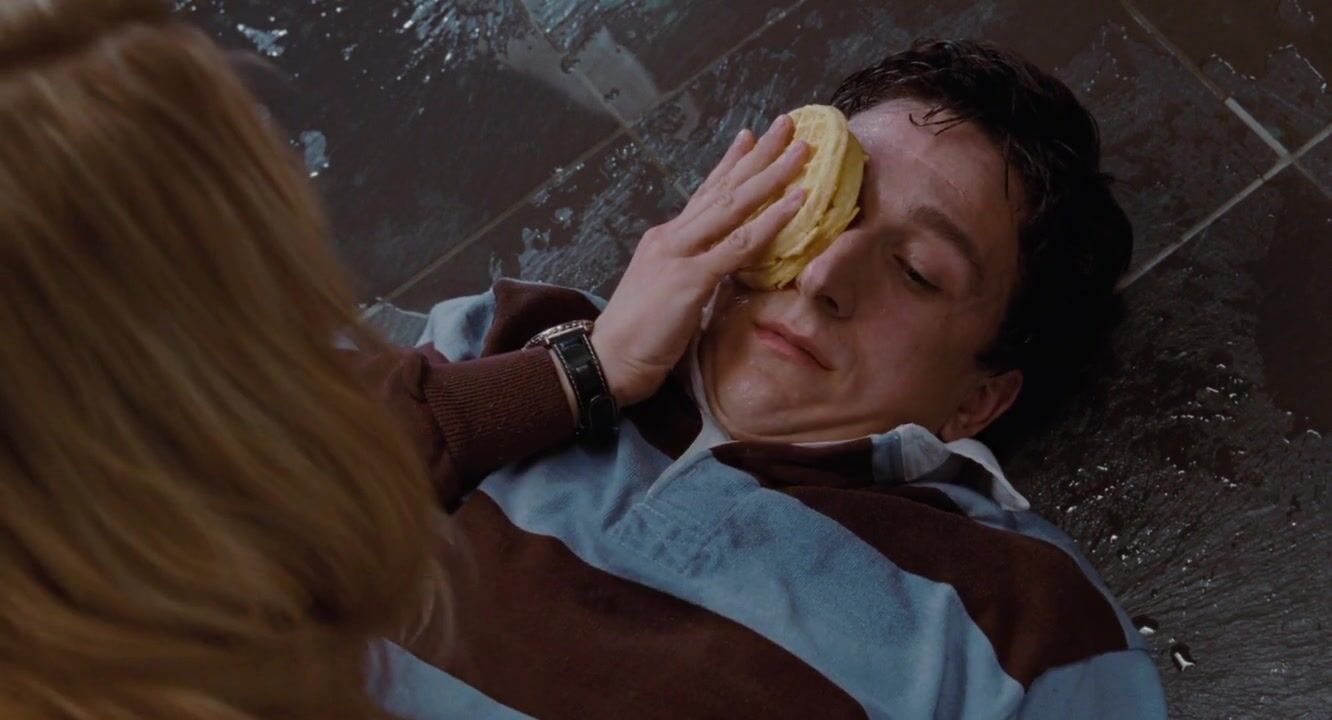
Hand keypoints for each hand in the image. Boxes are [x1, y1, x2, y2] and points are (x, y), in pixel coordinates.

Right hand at [591, 114, 807, 406]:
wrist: (608, 359)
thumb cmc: (639, 335)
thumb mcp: (671, 292)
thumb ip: (696, 272)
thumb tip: (726, 265)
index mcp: (667, 239)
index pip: (705, 193)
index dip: (731, 164)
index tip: (752, 137)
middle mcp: (673, 236)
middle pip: (724, 188)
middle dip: (759, 155)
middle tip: (789, 124)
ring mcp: (680, 254)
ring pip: (734, 206)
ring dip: (772, 176)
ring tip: (802, 151)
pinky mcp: (690, 279)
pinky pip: (738, 244)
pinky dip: (770, 221)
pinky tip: (795, 202)